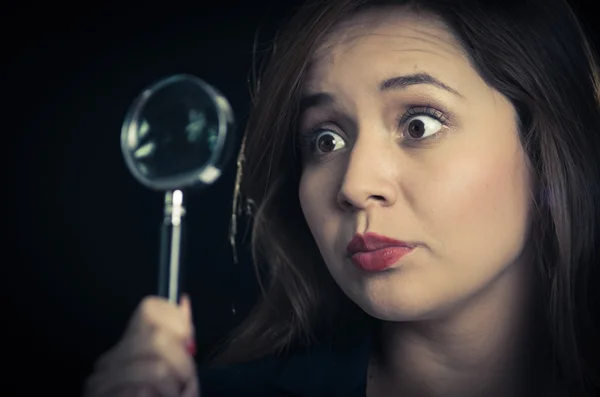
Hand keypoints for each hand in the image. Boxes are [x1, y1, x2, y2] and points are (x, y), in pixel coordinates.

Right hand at [84, 295, 198, 396]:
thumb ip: (180, 343)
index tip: (188, 343)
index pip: (150, 308)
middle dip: (182, 363)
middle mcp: (110, 361)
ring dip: (175, 389)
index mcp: (128, 348)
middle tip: (184, 384)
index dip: (178, 321)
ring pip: (156, 368)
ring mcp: (101, 384)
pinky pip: (142, 392)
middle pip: (158, 338)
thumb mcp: (177, 376)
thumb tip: (183, 302)